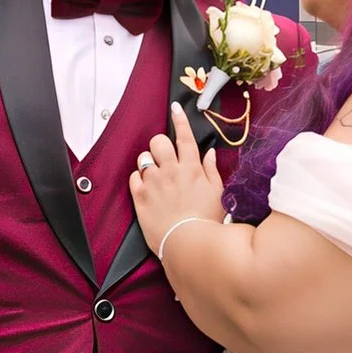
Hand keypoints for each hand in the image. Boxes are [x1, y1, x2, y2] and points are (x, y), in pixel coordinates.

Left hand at [129, 103, 224, 259]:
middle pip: (159, 141)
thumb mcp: (218, 194)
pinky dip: (138, 179)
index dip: (180, 120)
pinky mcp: (140, 196)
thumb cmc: (206, 222)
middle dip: (160, 145)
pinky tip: (146, 188)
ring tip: (154, 175)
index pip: (185, 137)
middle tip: (163, 156)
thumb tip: (209, 153)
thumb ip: (212, 170)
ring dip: (148, 162)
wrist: (187, 244)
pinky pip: (133, 177)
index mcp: (192, 168)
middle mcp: (171, 171)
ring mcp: (154, 182)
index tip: (175, 108)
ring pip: (144, 157)